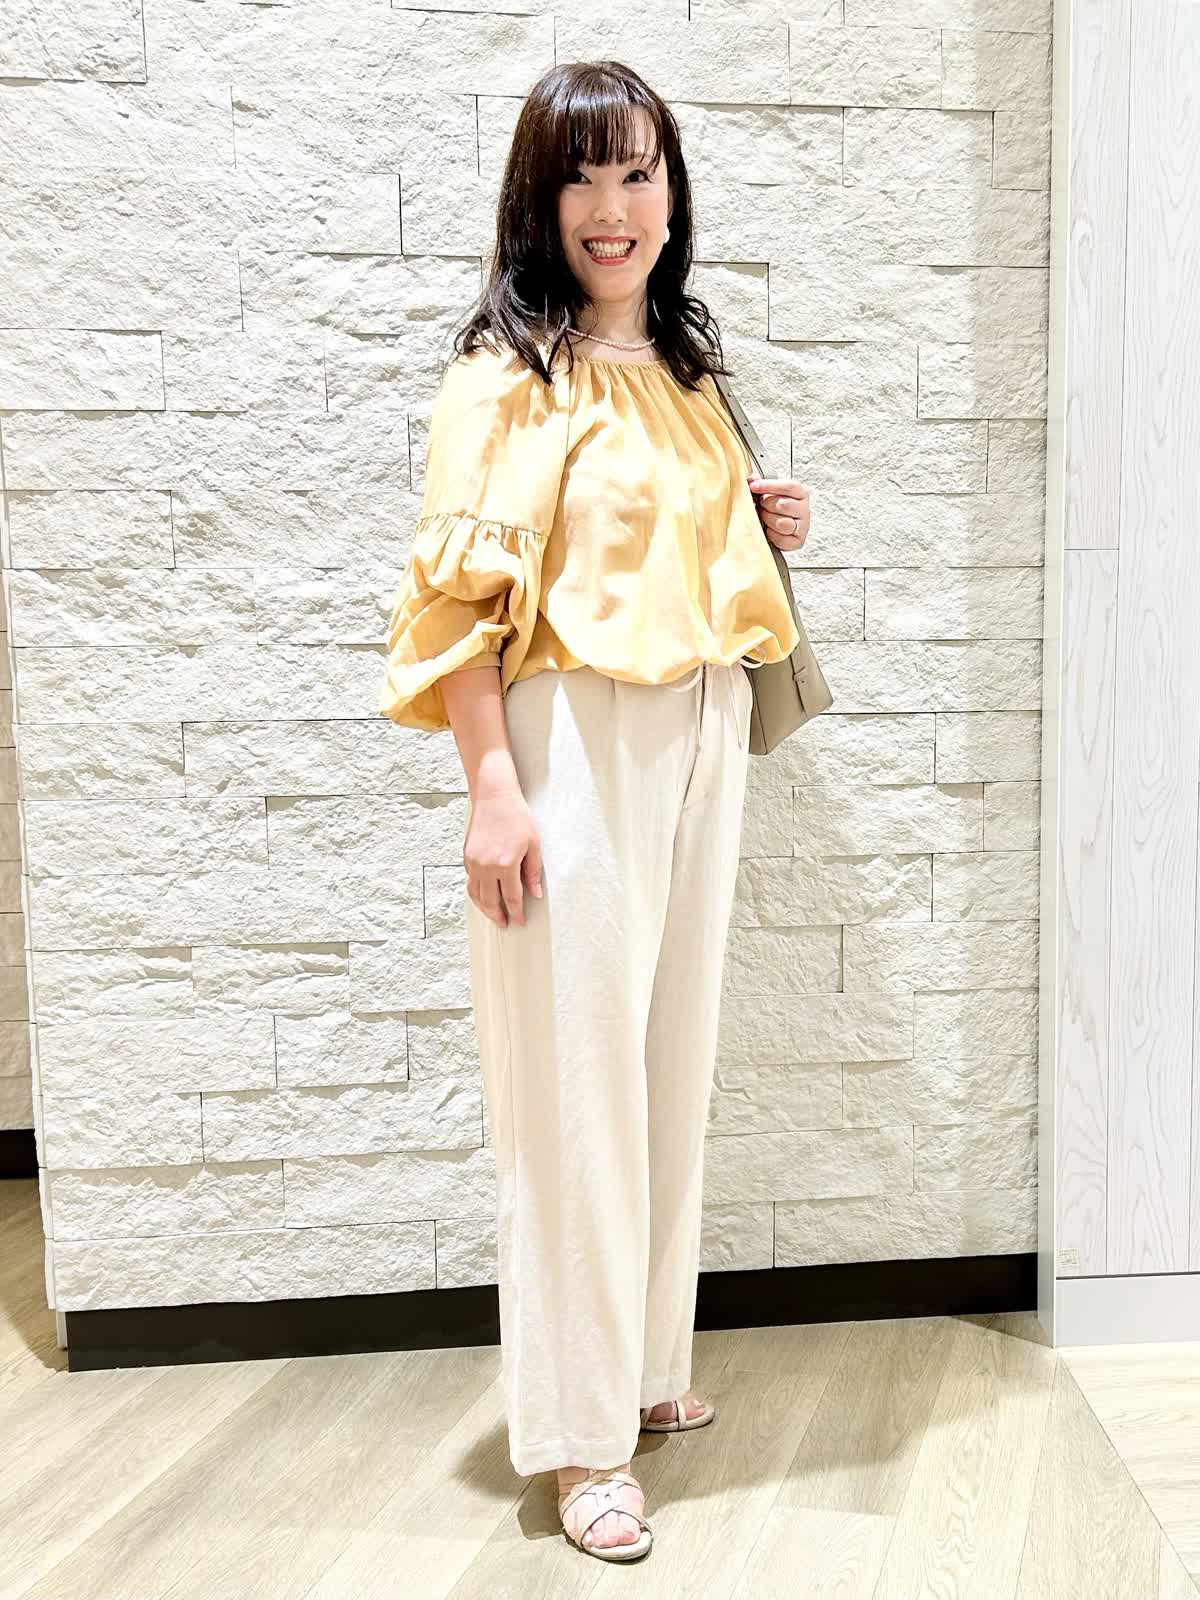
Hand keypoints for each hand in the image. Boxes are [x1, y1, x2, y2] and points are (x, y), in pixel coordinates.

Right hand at [463, 779, 543, 929]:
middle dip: (498, 916)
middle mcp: (486, 866)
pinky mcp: (467, 857)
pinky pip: (470, 882)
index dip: (516, 912)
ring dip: (485, 909)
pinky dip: (476, 894)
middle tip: (505, 924)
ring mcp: (474, 862)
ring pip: (476, 895)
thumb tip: (535, 892)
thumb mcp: (533, 843)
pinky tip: (483, 897)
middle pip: (491, 901)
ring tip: (493, 916)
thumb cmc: (516, 816)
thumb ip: (533, 871)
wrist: (494, 797)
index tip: (519, 922)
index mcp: (506, 864)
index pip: (511, 898)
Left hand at [747, 476, 809, 550]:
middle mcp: (804, 509)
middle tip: (761, 506)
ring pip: (781, 523)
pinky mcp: (798, 541)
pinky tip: (770, 530)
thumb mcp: (768, 493)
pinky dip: (772, 535)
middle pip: (782, 505)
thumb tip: (751, 479)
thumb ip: (760, 483)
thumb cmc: (774, 509)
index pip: (789, 486)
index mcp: (800, 493)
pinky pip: (781, 539)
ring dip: (768, 520)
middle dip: (766, 506)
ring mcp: (803, 526)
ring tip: (765, 519)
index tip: (753, 486)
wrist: (779, 530)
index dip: (769, 485)